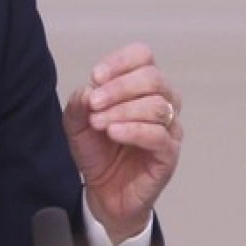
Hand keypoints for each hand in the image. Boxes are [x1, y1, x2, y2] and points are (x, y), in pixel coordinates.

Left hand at [63, 43, 182, 244]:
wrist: (103, 189)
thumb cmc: (97, 149)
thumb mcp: (76, 121)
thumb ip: (80, 101)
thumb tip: (91, 89)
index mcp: (140, 86)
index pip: (143, 56)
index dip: (120, 61)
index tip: (96, 76)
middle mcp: (162, 101)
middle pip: (153, 78)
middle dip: (119, 87)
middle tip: (94, 103)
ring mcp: (169, 128)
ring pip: (157, 106)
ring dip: (122, 110)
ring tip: (98, 122)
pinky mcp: (169, 154)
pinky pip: (159, 135)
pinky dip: (133, 130)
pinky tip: (113, 132)